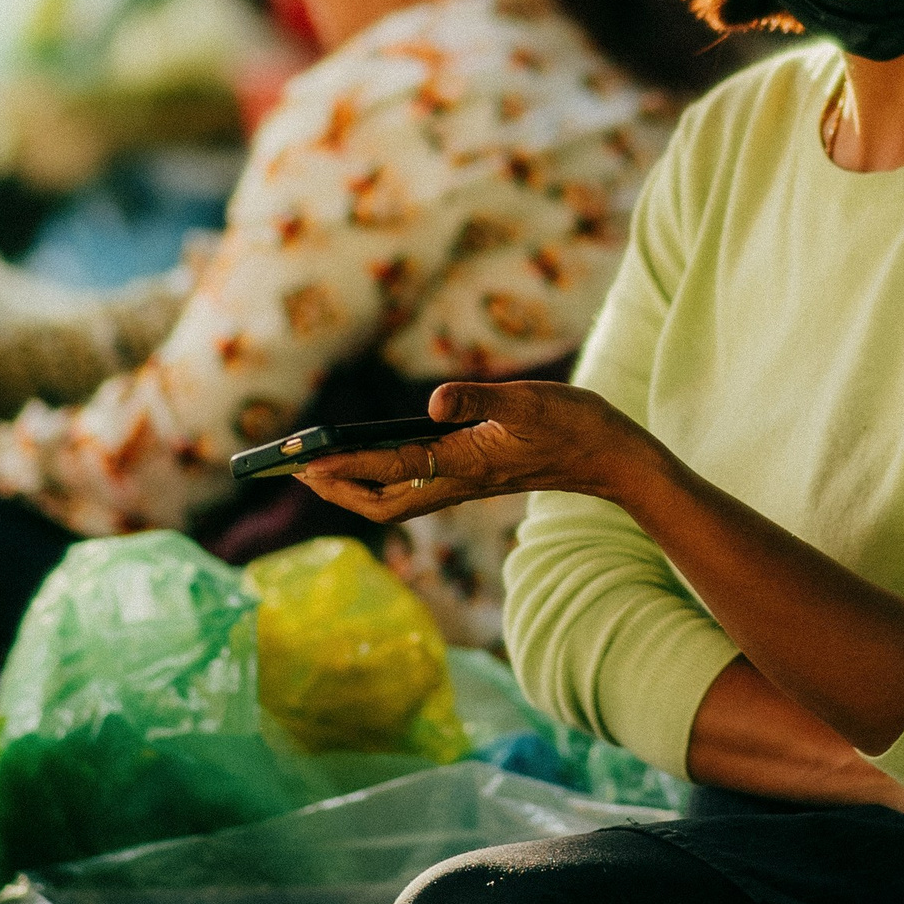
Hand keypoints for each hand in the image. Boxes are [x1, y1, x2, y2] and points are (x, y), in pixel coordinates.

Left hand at [292, 380, 654, 522]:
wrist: (608, 457)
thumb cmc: (571, 424)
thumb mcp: (526, 400)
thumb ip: (478, 399)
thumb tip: (432, 401)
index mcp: (465, 464)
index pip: (392, 469)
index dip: (346, 466)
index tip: (306, 462)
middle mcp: (458, 481)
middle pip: (382, 503)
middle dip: (337, 490)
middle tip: (295, 471)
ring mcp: (464, 484)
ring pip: (396, 501)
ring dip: (354, 489)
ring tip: (318, 470)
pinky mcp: (472, 478)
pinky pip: (413, 490)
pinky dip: (382, 481)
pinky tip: (371, 463)